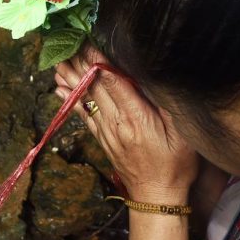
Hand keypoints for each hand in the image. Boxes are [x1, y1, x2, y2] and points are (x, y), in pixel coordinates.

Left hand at [55, 45, 198, 203]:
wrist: (157, 197)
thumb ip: (167, 106)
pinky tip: (59, 88)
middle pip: (94, 87)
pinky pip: (83, 115)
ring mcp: (107, 131)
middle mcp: (116, 122)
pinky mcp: (103, 139)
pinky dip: (70, 100)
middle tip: (66, 43)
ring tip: (57, 61)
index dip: (99, 61)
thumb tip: (155, 78)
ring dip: (70, 79)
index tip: (88, 42)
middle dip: (80, 63)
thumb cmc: (175, 164)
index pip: (113, 82)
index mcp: (136, 117)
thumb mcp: (182, 134)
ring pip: (85, 99)